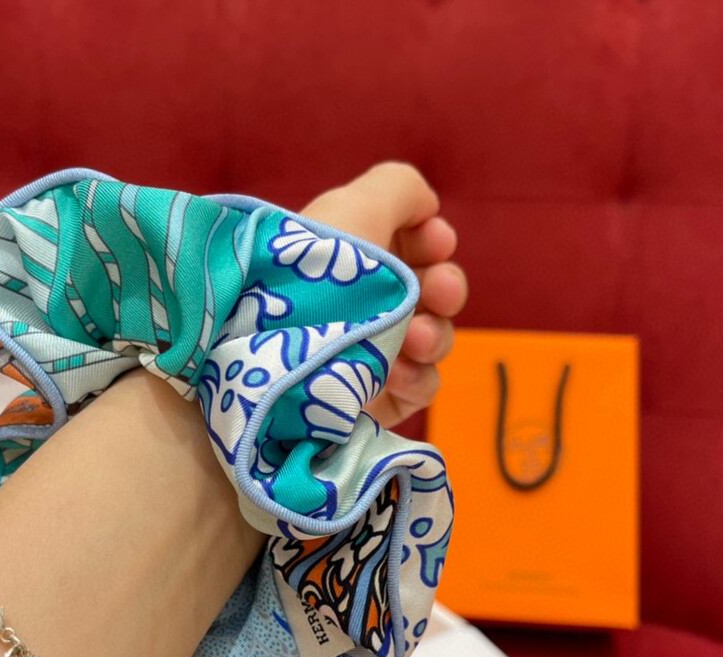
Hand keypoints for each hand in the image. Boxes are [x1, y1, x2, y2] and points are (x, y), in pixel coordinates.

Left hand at [300, 162, 467, 426]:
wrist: (276, 349)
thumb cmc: (318, 271)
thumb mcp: (355, 208)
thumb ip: (399, 190)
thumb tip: (427, 208)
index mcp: (354, 257)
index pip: (412, 247)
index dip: (433, 242)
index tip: (437, 243)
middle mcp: (365, 303)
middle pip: (434, 294)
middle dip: (446, 286)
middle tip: (438, 290)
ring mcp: (372, 354)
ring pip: (433, 342)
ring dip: (435, 335)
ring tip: (415, 339)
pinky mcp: (374, 399)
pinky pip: (420, 387)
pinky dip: (419, 378)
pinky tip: (397, 372)